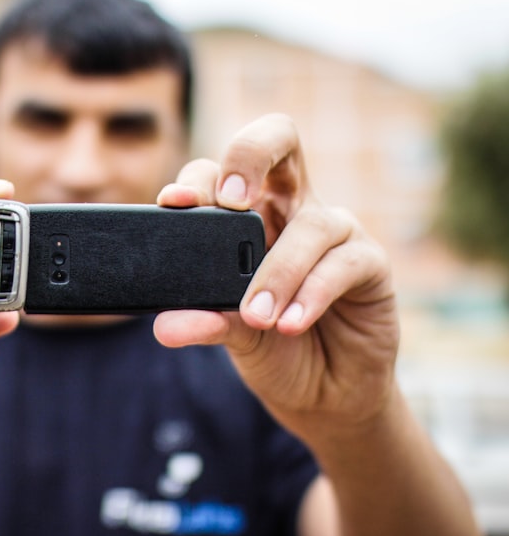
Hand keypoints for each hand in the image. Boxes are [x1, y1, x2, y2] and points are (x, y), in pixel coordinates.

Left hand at [153, 114, 399, 435]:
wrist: (323, 394)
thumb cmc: (272, 346)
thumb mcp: (230, 333)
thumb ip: (203, 320)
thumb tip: (164, 323)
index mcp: (247, 215)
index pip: (221, 171)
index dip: (197, 178)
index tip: (174, 203)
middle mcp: (291, 209)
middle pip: (279, 140)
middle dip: (251, 154)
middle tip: (231, 200)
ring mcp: (334, 232)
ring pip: (312, 224)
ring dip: (279, 271)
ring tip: (256, 317)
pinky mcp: (370, 264)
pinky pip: (345, 262)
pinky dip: (313, 292)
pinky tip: (291, 323)